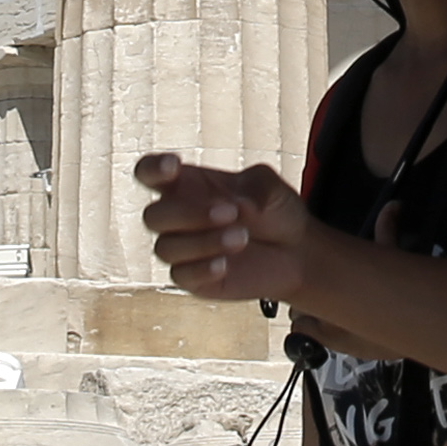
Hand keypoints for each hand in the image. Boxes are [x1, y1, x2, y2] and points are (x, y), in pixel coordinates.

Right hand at [138, 154, 316, 312]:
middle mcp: (177, 217)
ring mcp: (182, 250)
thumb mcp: (270, 188)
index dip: (152, 168)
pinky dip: (201, 269)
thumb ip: (253, 188)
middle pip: (153, 215)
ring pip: (165, 248)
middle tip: (231, 212)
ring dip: (202, 242)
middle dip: (188, 213)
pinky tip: (225, 264)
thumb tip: (236, 206)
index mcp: (187, 184)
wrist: (297, 252)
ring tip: (242, 237)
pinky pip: (180, 276)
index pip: (149, 173)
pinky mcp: (192, 279)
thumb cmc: (276, 211)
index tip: (175, 165)